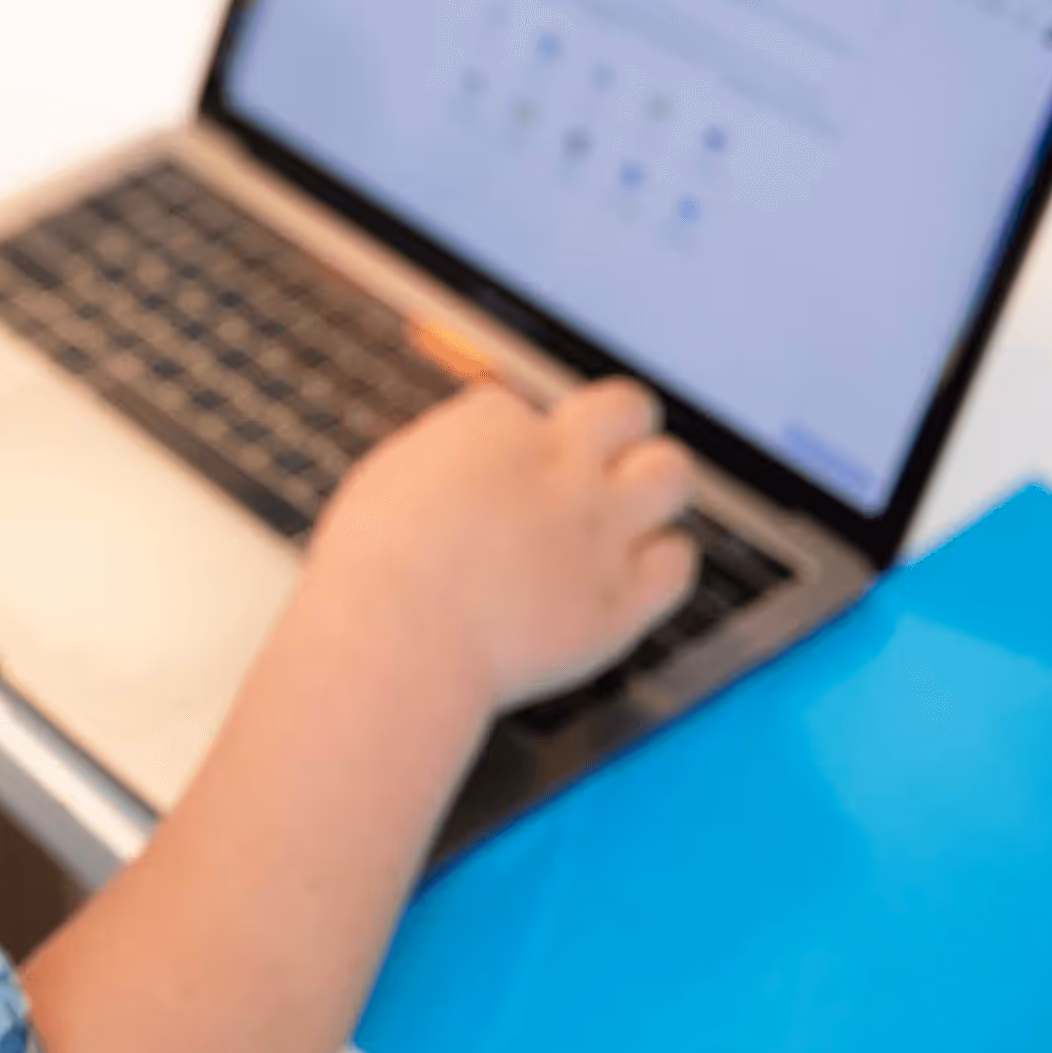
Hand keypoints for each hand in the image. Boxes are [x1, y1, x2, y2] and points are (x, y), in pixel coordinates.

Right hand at [310, 377, 696, 706]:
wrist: (396, 645)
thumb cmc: (373, 571)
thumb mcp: (390, 477)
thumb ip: (447, 455)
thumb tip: (475, 455)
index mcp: (496, 428)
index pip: (521, 409)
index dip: (505, 444)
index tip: (486, 483)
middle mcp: (560, 469)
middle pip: (628, 407)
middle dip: (615, 425)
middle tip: (596, 458)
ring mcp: (597, 534)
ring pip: (671, 473)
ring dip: (652, 482)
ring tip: (626, 508)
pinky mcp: (620, 602)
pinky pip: (678, 562)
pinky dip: (662, 560)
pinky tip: (632, 569)